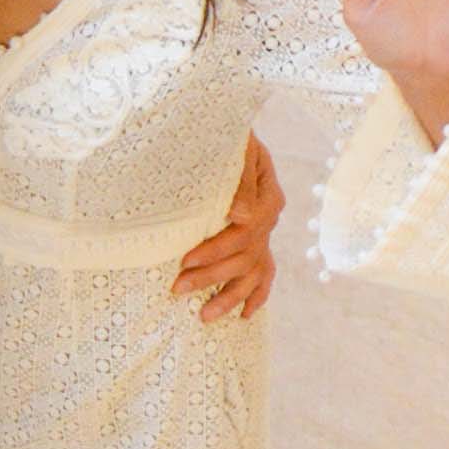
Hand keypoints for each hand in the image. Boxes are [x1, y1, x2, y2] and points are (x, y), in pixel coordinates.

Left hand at [174, 131, 284, 323]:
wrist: (228, 131)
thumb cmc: (224, 136)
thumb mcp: (236, 148)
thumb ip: (240, 181)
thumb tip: (241, 216)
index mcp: (267, 195)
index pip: (245, 231)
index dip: (216, 249)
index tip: (185, 260)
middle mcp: (270, 217)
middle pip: (245, 255)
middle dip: (211, 276)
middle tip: (177, 289)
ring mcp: (266, 231)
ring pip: (253, 271)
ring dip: (229, 296)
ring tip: (204, 317)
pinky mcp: (259, 240)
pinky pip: (265, 273)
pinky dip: (257, 296)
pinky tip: (243, 316)